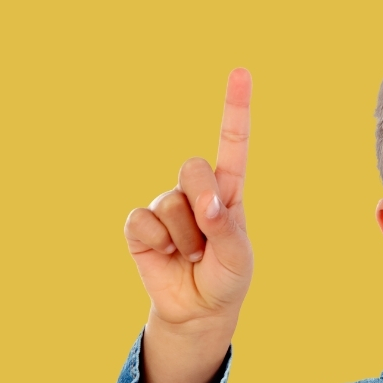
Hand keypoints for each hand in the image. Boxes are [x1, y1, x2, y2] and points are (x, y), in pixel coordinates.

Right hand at [122, 69, 252, 382]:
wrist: (197, 310)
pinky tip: (166, 256)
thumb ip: (225, 227)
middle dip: (203, 202)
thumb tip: (206, 204)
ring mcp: (167, 205)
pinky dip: (158, 243)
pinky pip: (143, 222)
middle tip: (209, 236)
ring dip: (185, 238)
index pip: (233, 143)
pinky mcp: (142, 226)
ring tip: (192, 256)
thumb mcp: (237, 257)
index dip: (235, 107)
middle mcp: (196, 190)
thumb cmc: (226, 278)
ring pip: (171, 203)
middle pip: (194, 167)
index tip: (240, 72)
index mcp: (229, 189)